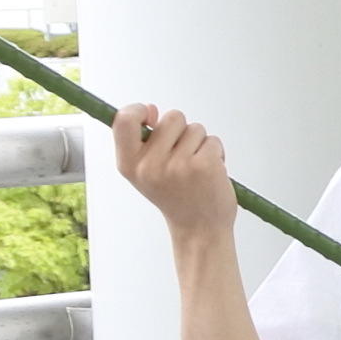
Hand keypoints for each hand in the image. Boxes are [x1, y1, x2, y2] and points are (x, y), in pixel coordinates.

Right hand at [113, 104, 237, 245]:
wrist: (199, 229)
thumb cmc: (175, 196)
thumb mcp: (146, 172)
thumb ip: (145, 142)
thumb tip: (152, 110)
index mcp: (130, 165)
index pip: (124, 120)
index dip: (138, 110)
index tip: (151, 116)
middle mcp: (150, 165)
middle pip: (171, 117)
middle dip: (182, 130)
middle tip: (182, 156)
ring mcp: (178, 165)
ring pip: (195, 128)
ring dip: (200, 143)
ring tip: (196, 168)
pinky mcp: (204, 166)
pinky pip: (213, 141)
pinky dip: (216, 153)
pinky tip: (210, 173)